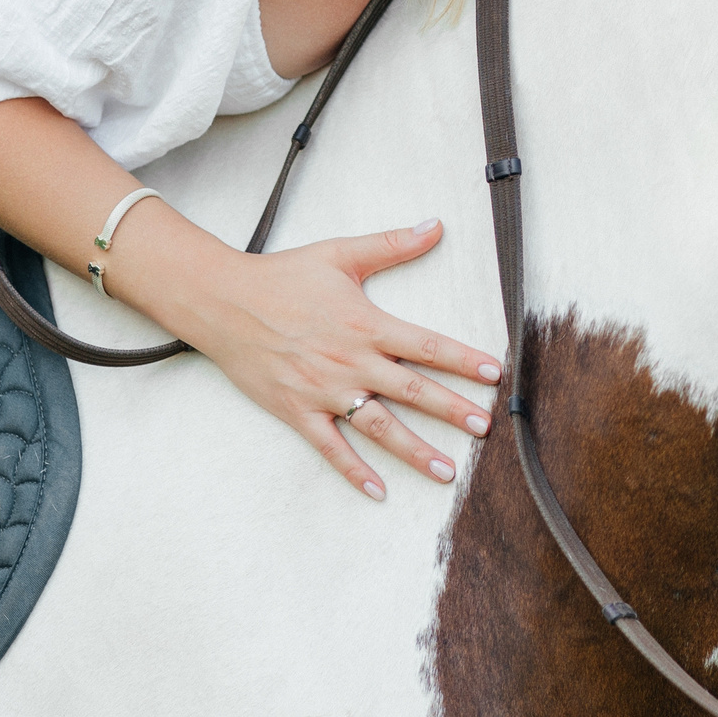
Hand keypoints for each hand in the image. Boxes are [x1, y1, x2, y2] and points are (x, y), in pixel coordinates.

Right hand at [180, 219, 502, 500]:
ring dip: (415, 450)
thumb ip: (392, 244)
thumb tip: (436, 225)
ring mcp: (324, 391)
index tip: (493, 374)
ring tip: (447, 471)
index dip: (463, 360)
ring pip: (378, 427)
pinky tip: (378, 491)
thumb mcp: (340, 253)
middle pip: (412, 392)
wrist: (223, 302)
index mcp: (366, 324)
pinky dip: (354, 471)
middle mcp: (350, 362)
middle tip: (485, 428)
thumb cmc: (282, 276)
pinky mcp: (298, 411)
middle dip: (453, 411)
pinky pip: (331, 448)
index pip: (425, 346)